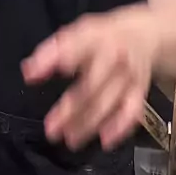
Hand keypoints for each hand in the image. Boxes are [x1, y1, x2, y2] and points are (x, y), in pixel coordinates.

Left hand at [22, 6, 158, 149]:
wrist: (146, 34)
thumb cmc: (102, 37)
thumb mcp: (77, 34)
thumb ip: (51, 52)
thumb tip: (29, 73)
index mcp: (96, 37)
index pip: (78, 46)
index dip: (64, 57)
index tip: (47, 71)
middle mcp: (115, 56)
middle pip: (93, 84)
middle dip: (72, 107)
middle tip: (51, 128)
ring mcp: (129, 74)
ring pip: (109, 102)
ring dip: (90, 122)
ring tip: (70, 139)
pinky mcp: (140, 90)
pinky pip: (132, 110)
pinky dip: (121, 126)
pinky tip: (106, 140)